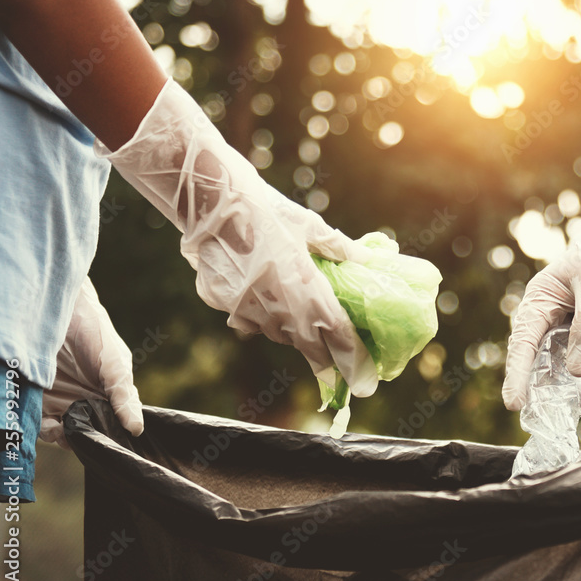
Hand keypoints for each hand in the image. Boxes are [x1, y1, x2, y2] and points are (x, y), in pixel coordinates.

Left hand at [41, 277, 143, 446]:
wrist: (60, 312)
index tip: (111, 440)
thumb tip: (137, 428)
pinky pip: (43, 426)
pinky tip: (53, 424)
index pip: (115, 425)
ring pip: (66, 434)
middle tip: (86, 436)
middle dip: (88, 440)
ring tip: (66, 429)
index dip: (114, 436)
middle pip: (90, 433)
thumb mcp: (116, 363)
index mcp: (110, 396)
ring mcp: (63, 403)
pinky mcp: (40, 402)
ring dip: (66, 438)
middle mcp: (88, 402)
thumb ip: (124, 395)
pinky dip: (47, 431)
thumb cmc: (96, 334)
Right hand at [94, 78, 378, 398]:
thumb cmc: (269, 211)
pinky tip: (261, 300)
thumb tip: (366, 258)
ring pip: (276, 334)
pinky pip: (245, 318)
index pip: (338, 336)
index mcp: (308, 293)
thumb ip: (340, 248)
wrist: (214, 203)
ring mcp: (248, 311)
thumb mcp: (311, 227)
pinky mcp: (223, 304)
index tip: (364, 377)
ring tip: (301, 327)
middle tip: (335, 372)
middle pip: (307, 347)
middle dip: (323, 360)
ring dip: (291, 333)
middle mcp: (280, 310)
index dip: (352, 358)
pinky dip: (257, 315)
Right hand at [503, 145, 580, 409]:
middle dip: (545, 384)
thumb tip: (575, 373)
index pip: (523, 342)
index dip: (517, 375)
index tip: (514, 404)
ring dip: (575, 375)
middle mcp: (547, 309)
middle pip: (538, 355)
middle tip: (548, 416)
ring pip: (562, 355)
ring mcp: (566, 316)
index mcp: (540, 298)